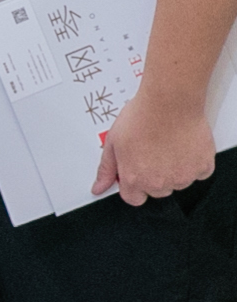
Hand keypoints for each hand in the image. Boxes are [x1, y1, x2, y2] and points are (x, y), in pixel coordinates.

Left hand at [93, 88, 215, 203]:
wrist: (169, 103)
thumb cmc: (141, 118)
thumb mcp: (112, 143)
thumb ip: (106, 169)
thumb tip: (98, 188)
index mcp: (134, 179)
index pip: (134, 198)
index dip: (134, 185)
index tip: (137, 172)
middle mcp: (159, 183)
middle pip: (156, 191)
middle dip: (153, 176)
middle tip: (152, 152)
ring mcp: (183, 177)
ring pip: (178, 182)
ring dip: (174, 170)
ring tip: (168, 146)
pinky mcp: (203, 167)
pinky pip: (199, 172)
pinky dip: (194, 163)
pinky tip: (184, 146)